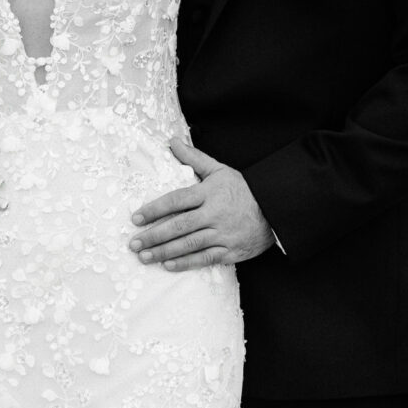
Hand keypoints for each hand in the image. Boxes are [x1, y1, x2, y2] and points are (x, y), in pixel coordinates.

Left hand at [129, 138, 273, 270]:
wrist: (274, 209)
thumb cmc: (243, 189)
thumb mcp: (219, 169)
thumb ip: (193, 158)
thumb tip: (172, 141)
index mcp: (209, 193)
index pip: (176, 200)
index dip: (154, 209)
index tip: (136, 218)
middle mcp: (213, 214)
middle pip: (179, 226)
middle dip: (154, 236)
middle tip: (133, 243)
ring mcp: (222, 234)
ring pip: (188, 245)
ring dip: (164, 252)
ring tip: (144, 257)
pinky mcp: (230, 251)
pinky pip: (204, 259)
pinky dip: (186, 263)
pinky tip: (168, 265)